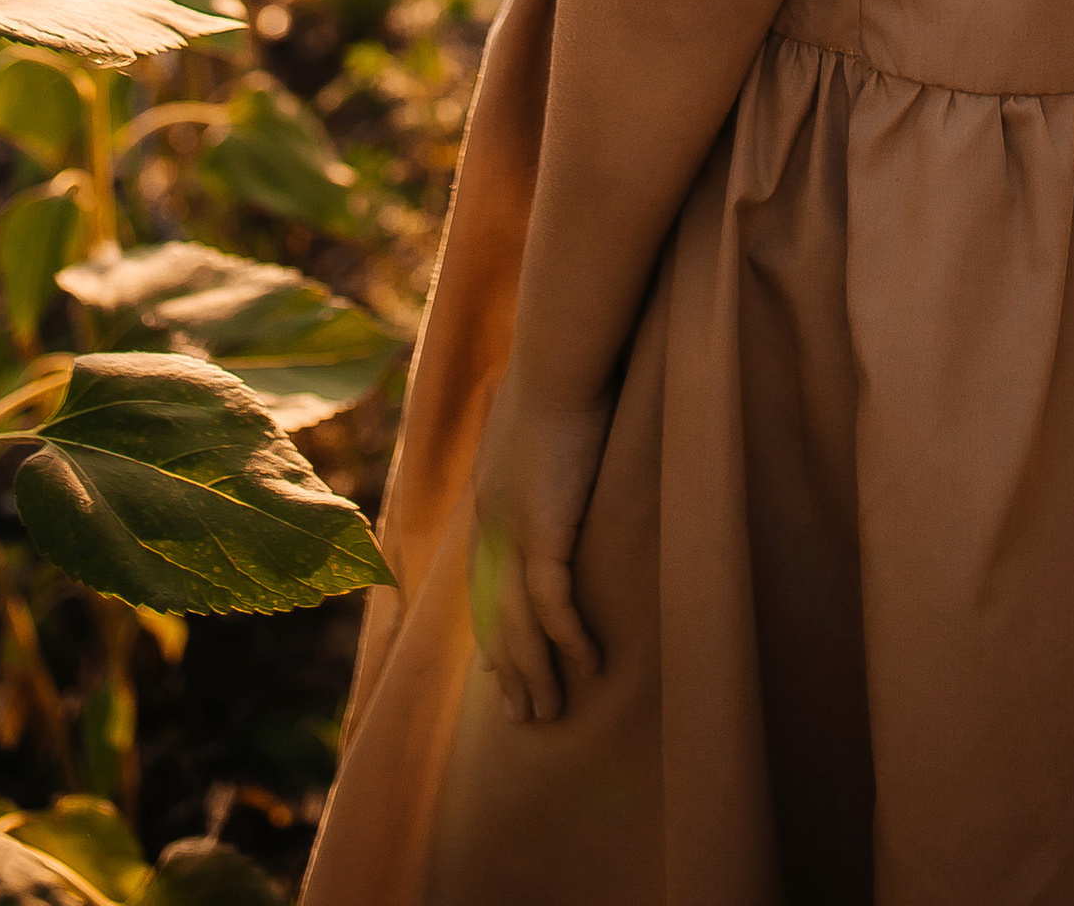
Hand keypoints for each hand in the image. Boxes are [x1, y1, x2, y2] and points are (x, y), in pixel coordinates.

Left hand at [468, 377, 609, 724]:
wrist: (557, 358)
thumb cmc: (558, 377)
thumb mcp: (536, 424)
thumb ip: (539, 453)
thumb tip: (558, 454)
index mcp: (488, 502)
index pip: (483, 586)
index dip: (492, 631)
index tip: (496, 670)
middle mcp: (490, 527)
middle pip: (496, 617)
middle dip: (508, 670)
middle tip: (523, 715)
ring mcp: (514, 533)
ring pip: (521, 624)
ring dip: (536, 673)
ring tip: (550, 714)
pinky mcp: (545, 532)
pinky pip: (556, 605)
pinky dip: (571, 641)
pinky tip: (590, 668)